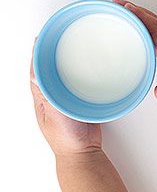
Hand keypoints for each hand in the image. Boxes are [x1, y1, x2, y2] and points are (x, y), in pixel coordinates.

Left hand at [30, 40, 101, 156]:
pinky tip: (87, 71)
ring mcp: (66, 100)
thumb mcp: (53, 115)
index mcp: (42, 98)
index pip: (35, 71)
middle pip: (50, 71)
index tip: (41, 39)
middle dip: (51, 55)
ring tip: (72, 50)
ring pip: (65, 77)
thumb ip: (47, 95)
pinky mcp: (80, 102)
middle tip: (58, 40)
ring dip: (67, 65)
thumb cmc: (65, 138)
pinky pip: (79, 85)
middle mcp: (53, 96)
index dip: (37, 55)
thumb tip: (35, 73)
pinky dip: (81, 76)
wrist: (82, 152)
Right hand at [113, 0, 156, 111]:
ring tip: (120, 8)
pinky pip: (155, 30)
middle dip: (135, 10)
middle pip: (154, 20)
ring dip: (138, 15)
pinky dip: (143, 24)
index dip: (142, 17)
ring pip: (154, 23)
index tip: (127, 8)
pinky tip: (133, 24)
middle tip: (116, 2)